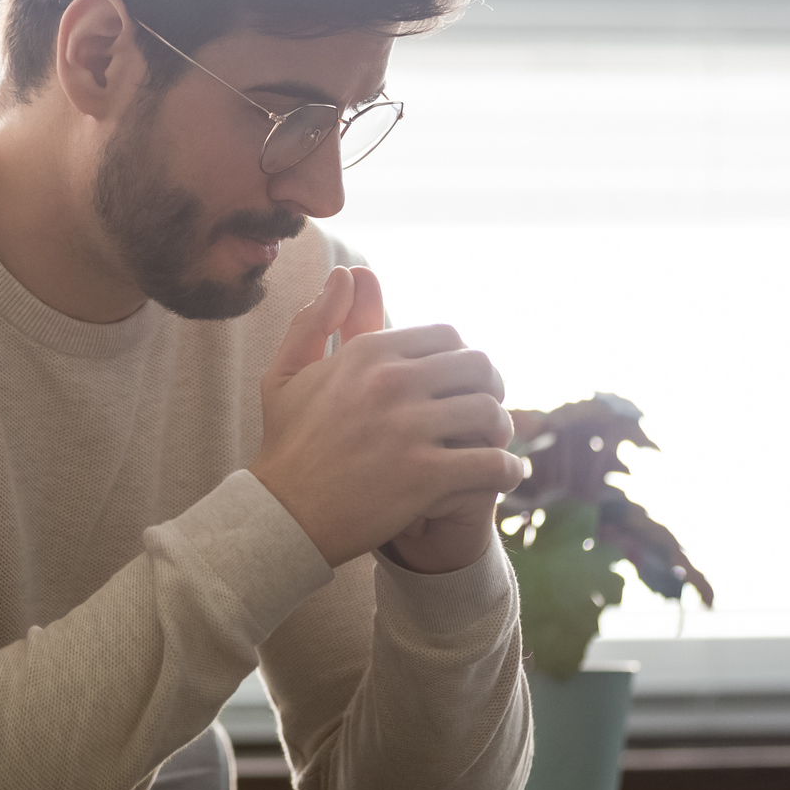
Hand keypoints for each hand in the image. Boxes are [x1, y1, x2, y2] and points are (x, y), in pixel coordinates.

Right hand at [250, 267, 522, 572]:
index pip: (447, 336)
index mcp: (367, 354)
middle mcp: (391, 383)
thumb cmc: (287, 445)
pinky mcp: (424, 477)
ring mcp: (408, 430)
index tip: (460, 383)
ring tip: (495, 445)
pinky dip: (508, 470)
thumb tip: (345, 274)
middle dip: (491, 387)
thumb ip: (315, 319)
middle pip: (479, 366)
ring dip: (502, 430)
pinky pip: (493, 464)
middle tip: (486, 412)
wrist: (281, 516)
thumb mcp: (287, 373)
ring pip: (492, 413)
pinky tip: (504, 475)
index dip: (462, 359)